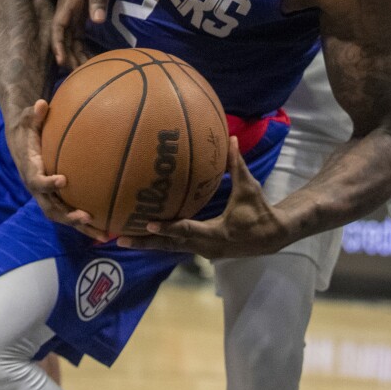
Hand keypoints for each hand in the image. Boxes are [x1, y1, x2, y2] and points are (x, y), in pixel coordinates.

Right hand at [9, 99, 104, 237]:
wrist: (20, 141)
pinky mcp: (56, 197)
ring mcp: (46, 195)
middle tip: (86, 216)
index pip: (37, 180)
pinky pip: (70, 213)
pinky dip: (86, 224)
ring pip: (62, 216)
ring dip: (81, 227)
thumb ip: (34, 114)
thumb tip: (41, 103)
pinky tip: (107, 228)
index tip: (63, 180)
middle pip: (50, 208)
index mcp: (30, 169)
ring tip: (104, 235)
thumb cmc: (28, 127)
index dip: (48, 183)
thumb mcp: (28, 118)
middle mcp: (37, 188)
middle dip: (67, 215)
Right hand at [51, 0, 112, 69]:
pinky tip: (91, 63)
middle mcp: (67, 14)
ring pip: (71, 42)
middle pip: (64, 40)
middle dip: (68, 58)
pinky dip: (83, 52)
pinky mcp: (79, 20)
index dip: (58, 45)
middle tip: (78, 76)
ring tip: (86, 74)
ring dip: (76, 57)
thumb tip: (98, 21)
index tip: (61, 61)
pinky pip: (79, 40)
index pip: (58, 28)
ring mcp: (72, 18)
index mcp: (68, 4)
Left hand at [116, 139, 285, 258]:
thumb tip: (231, 138)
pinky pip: (177, 246)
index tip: (148, 224)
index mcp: (216, 233)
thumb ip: (238, 165)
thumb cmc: (259, 211)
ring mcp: (203, 251)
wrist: (271, 237)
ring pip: (171, 249)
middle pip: (170, 246)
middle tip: (119, 239)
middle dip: (145, 243)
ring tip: (123, 239)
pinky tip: (145, 234)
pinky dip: (161, 241)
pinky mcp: (202, 250)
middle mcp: (206, 247)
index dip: (168, 227)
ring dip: (149, 244)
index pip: (187, 230)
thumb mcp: (249, 188)